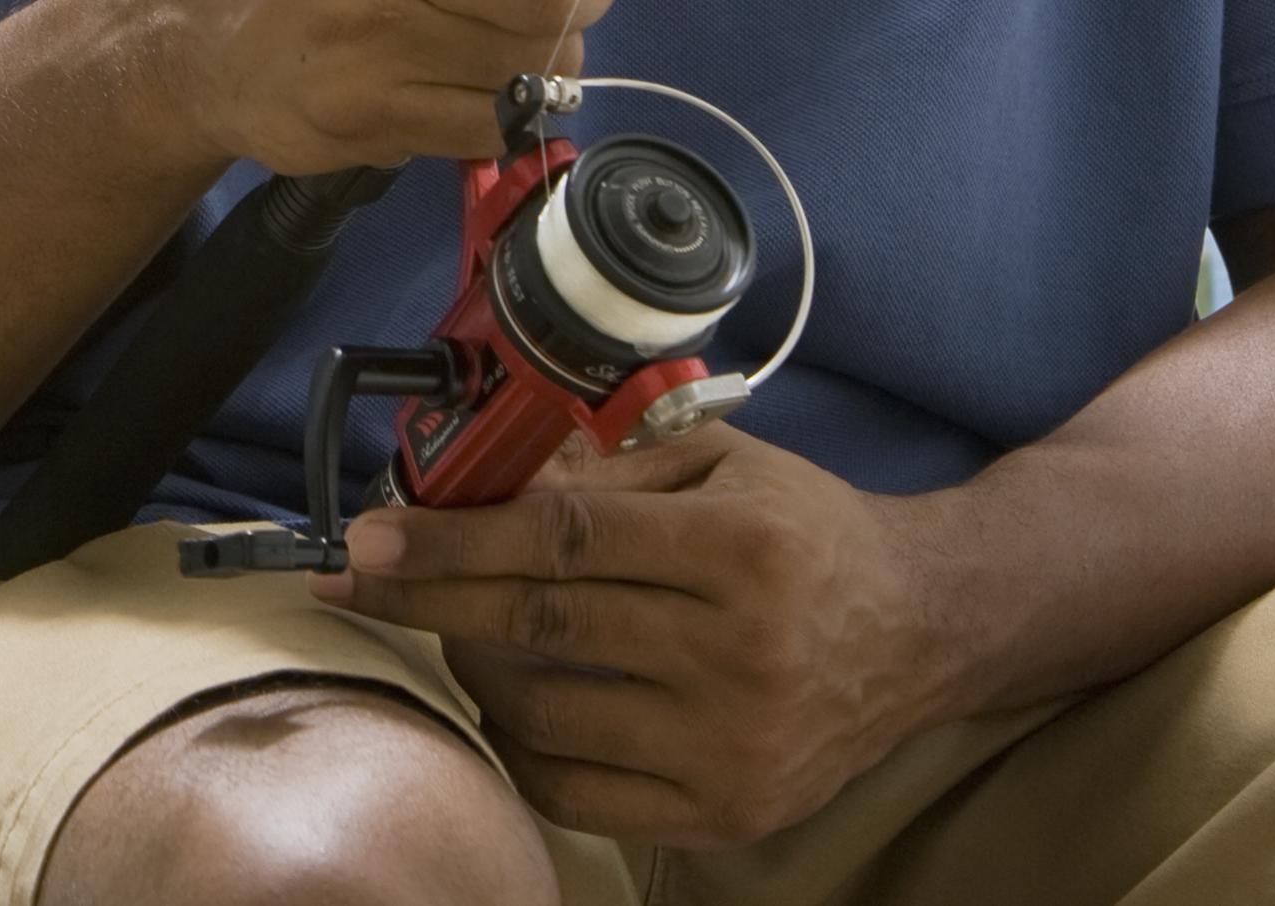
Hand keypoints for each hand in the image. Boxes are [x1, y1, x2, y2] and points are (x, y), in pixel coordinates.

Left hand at [320, 421, 957, 848]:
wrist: (920, 631)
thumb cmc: (807, 533)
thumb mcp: (722, 463)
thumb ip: (605, 463)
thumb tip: (477, 471)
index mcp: (739, 549)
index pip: (562, 541)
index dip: (454, 537)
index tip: (373, 532)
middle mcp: (738, 653)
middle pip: (541, 626)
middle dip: (428, 597)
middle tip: (354, 578)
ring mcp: (732, 746)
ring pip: (545, 715)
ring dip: (472, 668)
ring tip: (458, 628)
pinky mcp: (726, 813)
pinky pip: (577, 792)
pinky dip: (518, 747)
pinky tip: (505, 701)